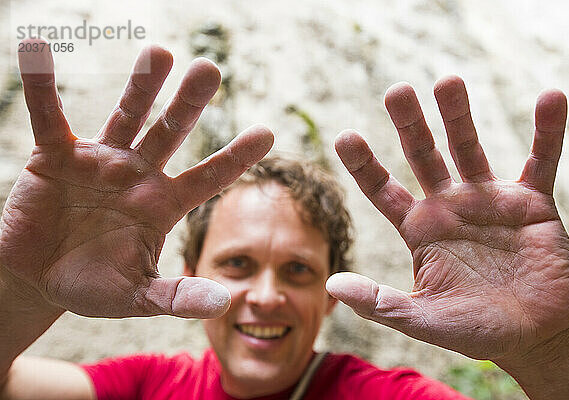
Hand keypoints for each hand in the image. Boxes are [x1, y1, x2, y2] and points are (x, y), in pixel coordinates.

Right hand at [0, 39, 272, 319]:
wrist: (37, 279)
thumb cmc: (92, 286)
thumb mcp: (136, 297)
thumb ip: (175, 297)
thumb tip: (225, 302)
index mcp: (164, 204)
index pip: (209, 176)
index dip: (237, 156)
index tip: (268, 133)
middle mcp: (139, 175)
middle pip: (171, 132)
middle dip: (190, 103)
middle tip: (211, 70)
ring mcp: (101, 161)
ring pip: (127, 115)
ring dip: (141, 84)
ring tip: (160, 52)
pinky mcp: (56, 156)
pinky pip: (50, 118)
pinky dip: (44, 88)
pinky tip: (40, 49)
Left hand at [327, 76, 568, 363]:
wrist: (535, 337)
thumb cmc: (476, 330)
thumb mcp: (422, 319)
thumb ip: (380, 303)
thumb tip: (331, 284)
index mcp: (419, 229)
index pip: (382, 190)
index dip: (364, 165)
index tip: (344, 136)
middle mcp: (449, 206)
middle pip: (422, 155)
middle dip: (409, 123)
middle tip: (395, 91)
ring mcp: (489, 200)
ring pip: (469, 148)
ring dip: (459, 115)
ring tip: (448, 80)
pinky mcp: (532, 203)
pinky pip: (541, 161)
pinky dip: (546, 133)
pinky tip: (549, 99)